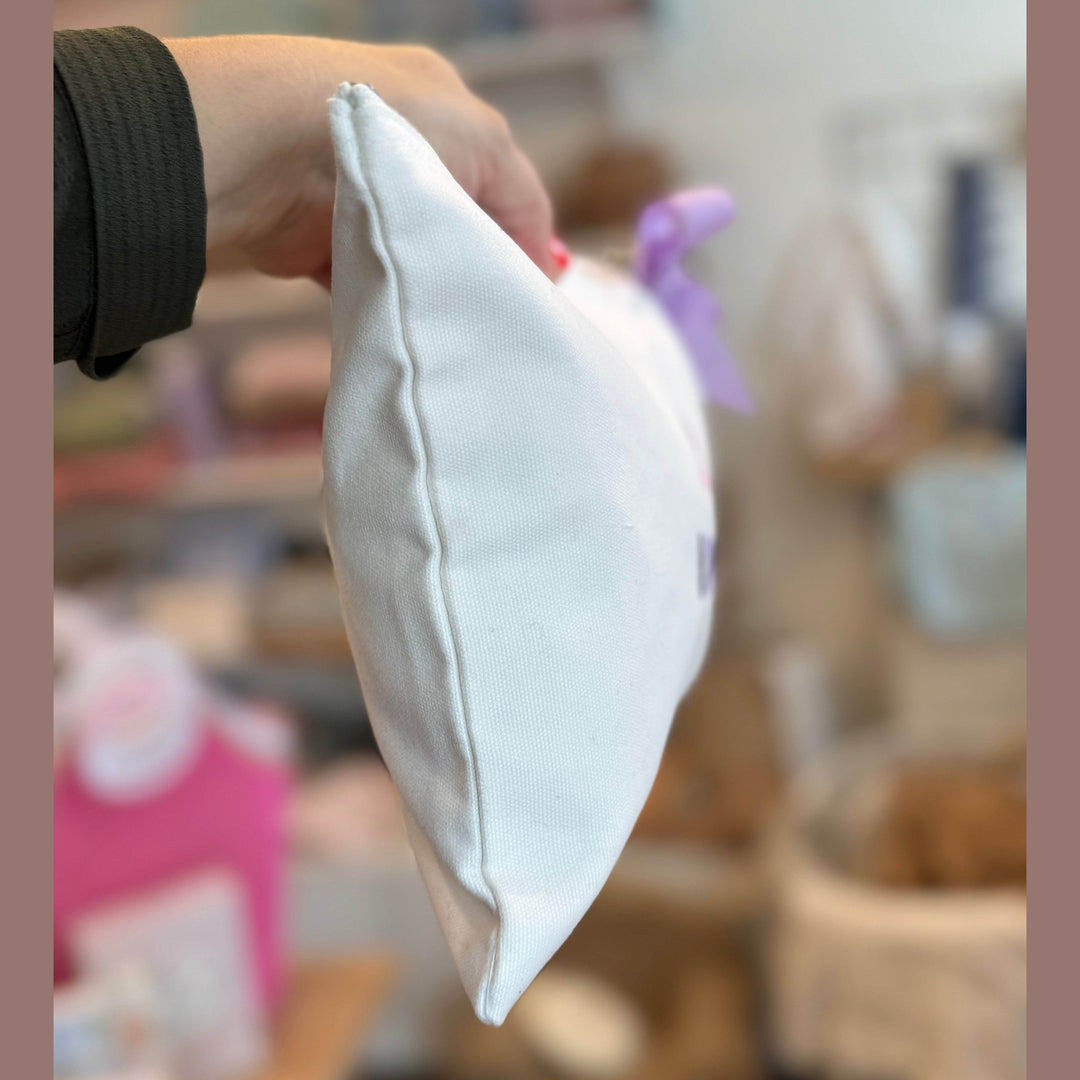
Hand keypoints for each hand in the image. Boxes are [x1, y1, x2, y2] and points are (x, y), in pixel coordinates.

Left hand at [166, 36, 555, 285]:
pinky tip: (410, 316)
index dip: (523, 239)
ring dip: (431, 283)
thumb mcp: (487, 146)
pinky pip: (370, 280)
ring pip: (415, 256)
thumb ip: (522, 207)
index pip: (502, 183)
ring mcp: (356, 192)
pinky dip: (389, 298)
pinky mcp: (320, 241)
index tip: (536, 293)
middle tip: (498, 308)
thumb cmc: (390, 130)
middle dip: (475, 263)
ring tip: (454, 316)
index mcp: (442, 104)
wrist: (270, 150)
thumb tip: (537, 266)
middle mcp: (398, 145)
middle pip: (457, 222)